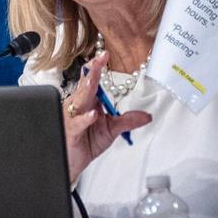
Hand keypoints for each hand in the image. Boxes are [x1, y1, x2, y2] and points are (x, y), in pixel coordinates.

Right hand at [62, 51, 151, 182]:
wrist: (70, 163)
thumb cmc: (85, 143)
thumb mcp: (111, 130)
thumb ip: (128, 121)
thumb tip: (147, 116)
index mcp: (87, 102)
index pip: (91, 80)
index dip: (97, 67)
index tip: (105, 54)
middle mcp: (78, 106)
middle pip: (85, 86)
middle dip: (92, 72)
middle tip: (100, 59)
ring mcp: (72, 118)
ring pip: (79, 101)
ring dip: (86, 90)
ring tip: (94, 80)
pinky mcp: (71, 132)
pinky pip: (77, 123)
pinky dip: (85, 119)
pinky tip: (92, 114)